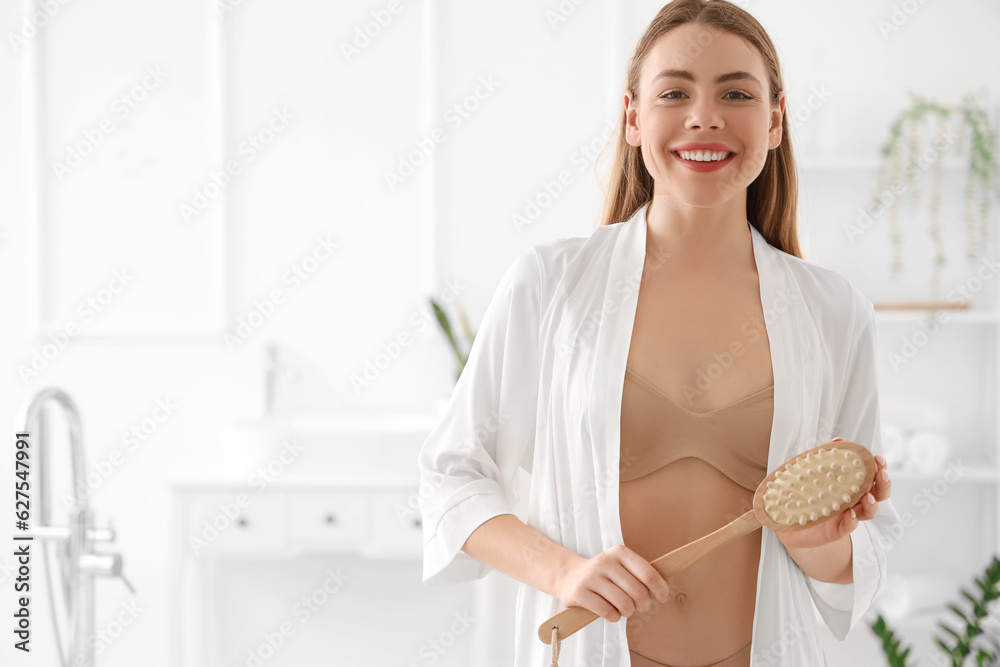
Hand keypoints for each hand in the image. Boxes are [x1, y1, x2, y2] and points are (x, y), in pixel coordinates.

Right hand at [554, 544, 670, 621]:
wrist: (568, 576)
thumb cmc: (603, 575)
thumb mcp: (621, 566)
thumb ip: (640, 575)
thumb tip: (663, 592)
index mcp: (619, 552)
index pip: (647, 573)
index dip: (659, 589)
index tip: (662, 598)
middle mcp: (605, 561)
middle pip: (638, 592)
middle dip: (644, 604)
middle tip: (640, 607)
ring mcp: (591, 577)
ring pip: (624, 604)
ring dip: (628, 612)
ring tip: (625, 610)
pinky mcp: (579, 593)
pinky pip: (607, 612)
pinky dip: (614, 617)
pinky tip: (611, 612)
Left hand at [775, 438, 891, 549]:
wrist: (791, 520)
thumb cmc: (806, 493)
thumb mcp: (813, 471)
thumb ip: (826, 455)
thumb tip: (840, 440)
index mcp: (851, 485)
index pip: (871, 476)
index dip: (879, 468)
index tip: (878, 458)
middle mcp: (854, 501)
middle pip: (878, 494)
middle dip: (883, 484)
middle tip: (882, 474)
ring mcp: (848, 516)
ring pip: (868, 511)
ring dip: (871, 503)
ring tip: (868, 497)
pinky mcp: (838, 530)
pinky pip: (849, 526)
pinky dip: (852, 521)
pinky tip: (851, 515)